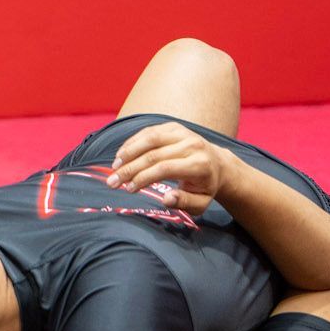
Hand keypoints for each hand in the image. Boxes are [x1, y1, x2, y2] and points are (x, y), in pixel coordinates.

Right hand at [105, 123, 230, 215]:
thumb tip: (166, 199)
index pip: (164, 168)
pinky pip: (150, 131)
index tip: (127, 189)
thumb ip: (184, 202)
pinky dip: (133, 142)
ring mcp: (183, 133)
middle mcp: (192, 145)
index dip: (143, 178)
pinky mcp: (174, 127)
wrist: (218, 165)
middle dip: (129, 169)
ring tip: (114, 167)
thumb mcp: (200, 204)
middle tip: (112, 182)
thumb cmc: (205, 188)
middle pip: (154, 154)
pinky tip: (121, 154)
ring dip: (128, 152)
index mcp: (199, 164)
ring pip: (150, 138)